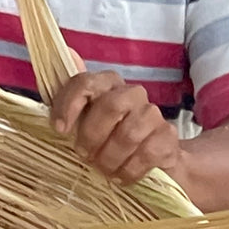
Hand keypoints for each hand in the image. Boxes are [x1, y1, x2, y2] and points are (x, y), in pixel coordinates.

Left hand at [51, 68, 181, 184]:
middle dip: (93, 136)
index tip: (60, 129)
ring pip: (129, 133)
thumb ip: (74, 94)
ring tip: (103, 169)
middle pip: (111, 106)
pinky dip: (129, 170)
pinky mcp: (168, 136)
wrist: (153, 160)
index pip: (86, 82)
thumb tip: (68, 52)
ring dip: (110, 158)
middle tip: (84, 155)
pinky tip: (121, 176)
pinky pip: (147, 153)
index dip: (70, 105)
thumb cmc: (110, 139)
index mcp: (107, 84)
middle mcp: (132, 93)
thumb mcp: (85, 120)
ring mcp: (153, 114)